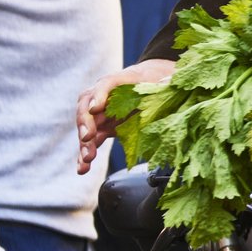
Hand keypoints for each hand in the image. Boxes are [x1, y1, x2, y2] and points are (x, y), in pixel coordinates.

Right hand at [77, 59, 175, 173]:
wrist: (151, 83)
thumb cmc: (155, 82)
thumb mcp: (162, 81)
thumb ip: (164, 83)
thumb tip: (169, 82)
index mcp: (120, 81)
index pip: (106, 84)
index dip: (99, 95)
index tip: (96, 108)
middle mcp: (104, 97)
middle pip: (88, 108)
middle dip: (86, 123)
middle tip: (88, 137)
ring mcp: (101, 114)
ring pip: (87, 127)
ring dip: (84, 144)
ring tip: (86, 159)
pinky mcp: (103, 128)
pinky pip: (92, 141)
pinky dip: (86, 155)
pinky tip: (82, 169)